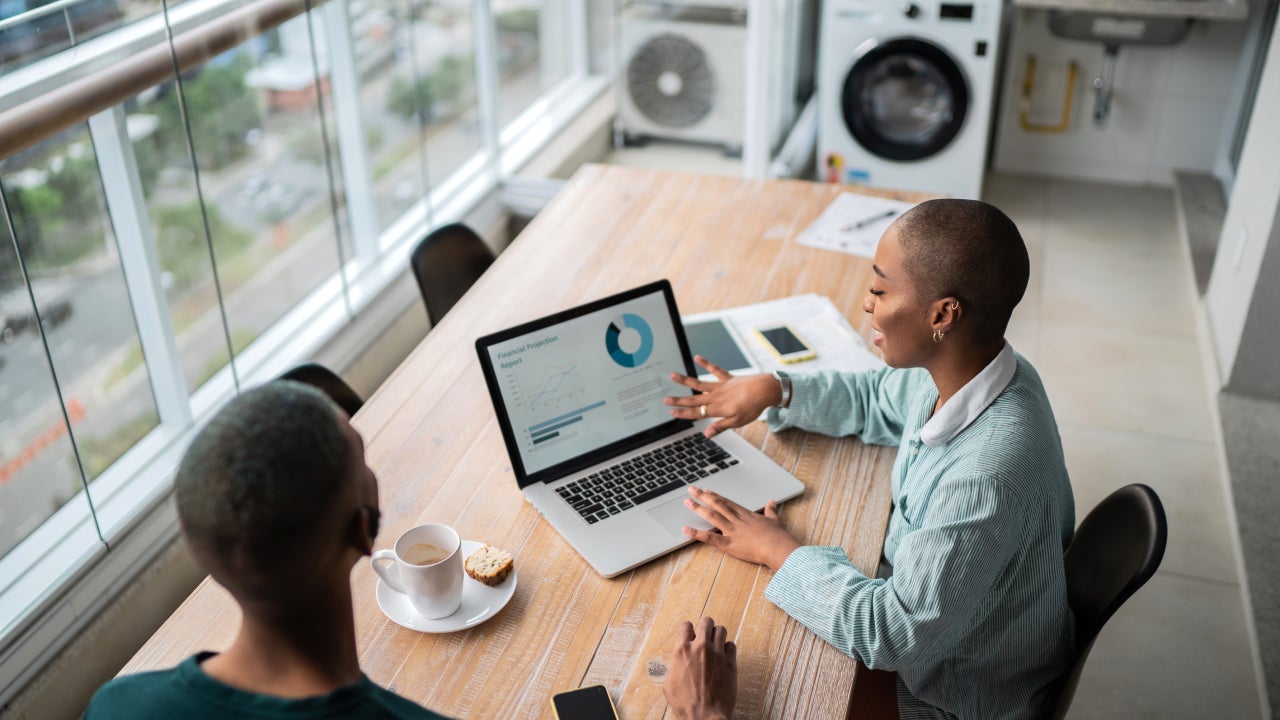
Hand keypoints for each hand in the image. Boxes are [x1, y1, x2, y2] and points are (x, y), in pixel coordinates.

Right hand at [664, 617, 737, 719]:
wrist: (705, 716)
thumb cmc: (685, 704)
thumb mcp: (669, 684)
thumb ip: (674, 666)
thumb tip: (677, 662)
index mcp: (682, 651)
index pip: (685, 625)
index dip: (687, 629)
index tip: (689, 634)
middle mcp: (700, 647)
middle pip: (706, 622)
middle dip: (705, 626)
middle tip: (704, 634)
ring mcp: (717, 653)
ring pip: (721, 630)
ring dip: (717, 635)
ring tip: (715, 643)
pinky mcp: (730, 662)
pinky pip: (732, 645)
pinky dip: (728, 648)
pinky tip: (724, 656)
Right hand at [665, 356, 781, 437]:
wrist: (765, 390)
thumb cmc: (752, 407)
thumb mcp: (737, 422)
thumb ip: (720, 427)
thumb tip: (706, 434)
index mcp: (717, 409)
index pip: (696, 413)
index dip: (683, 413)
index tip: (672, 412)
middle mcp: (715, 396)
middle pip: (693, 399)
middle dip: (678, 400)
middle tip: (665, 399)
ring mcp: (720, 386)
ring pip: (699, 383)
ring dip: (685, 380)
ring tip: (673, 375)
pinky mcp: (727, 378)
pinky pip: (714, 369)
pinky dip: (706, 363)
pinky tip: (697, 357)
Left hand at [683, 487, 800, 571]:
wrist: (778, 547)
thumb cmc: (778, 535)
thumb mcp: (775, 520)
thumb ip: (771, 510)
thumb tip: (772, 502)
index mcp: (746, 514)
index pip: (727, 502)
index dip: (715, 496)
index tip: (706, 490)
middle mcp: (737, 520)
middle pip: (717, 505)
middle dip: (703, 496)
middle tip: (691, 489)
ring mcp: (732, 531)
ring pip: (712, 516)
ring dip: (698, 509)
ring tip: (687, 502)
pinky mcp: (729, 544)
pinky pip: (711, 538)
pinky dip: (697, 534)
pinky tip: (686, 529)